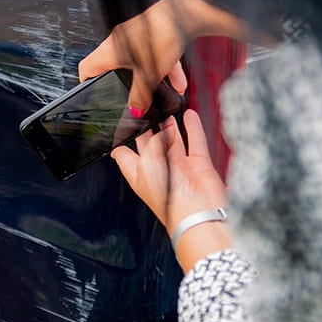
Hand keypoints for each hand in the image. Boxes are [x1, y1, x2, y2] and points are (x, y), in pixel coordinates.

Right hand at [78, 0, 248, 115]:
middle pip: (115, 68)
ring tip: (164, 93)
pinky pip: (155, 56)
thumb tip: (135, 108)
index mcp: (109, 51)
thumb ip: (140, 95)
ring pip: (139, 63)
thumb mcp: (149, 74)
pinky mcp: (153, 33)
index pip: (86, 68)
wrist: (185, 12)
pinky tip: (179, 83)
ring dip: (151, 79)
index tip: (93, 94)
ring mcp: (135, 36)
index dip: (86, 83)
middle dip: (127, 85)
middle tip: (132, 97)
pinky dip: (165, 69)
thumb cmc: (160, 33)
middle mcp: (118, 41)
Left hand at [111, 109, 231, 268]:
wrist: (196, 213)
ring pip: (173, 140)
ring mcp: (179, 167)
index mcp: (139, 174)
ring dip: (170, 124)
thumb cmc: (166, 198)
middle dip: (149, 127)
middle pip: (150, 143)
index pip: (126, 154)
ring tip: (166, 108)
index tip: (123, 123)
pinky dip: (192, 127)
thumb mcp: (146, 163)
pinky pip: (194, 141)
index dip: (123, 139)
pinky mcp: (198, 165)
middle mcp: (158, 171)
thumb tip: (163, 130)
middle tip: (148, 108)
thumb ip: (152, 142)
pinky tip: (188, 115)